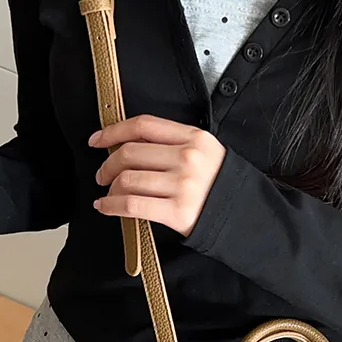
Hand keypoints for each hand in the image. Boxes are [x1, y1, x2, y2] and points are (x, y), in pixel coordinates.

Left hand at [89, 115, 225, 236]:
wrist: (243, 216)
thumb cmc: (219, 186)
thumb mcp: (205, 152)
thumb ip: (173, 143)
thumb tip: (128, 145)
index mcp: (193, 138)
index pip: (143, 125)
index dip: (113, 130)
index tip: (97, 140)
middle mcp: (187, 158)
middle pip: (130, 153)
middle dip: (107, 164)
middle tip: (102, 175)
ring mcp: (182, 185)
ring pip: (127, 179)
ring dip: (110, 188)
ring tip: (109, 194)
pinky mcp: (177, 211)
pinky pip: (131, 205)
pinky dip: (111, 206)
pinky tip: (105, 207)